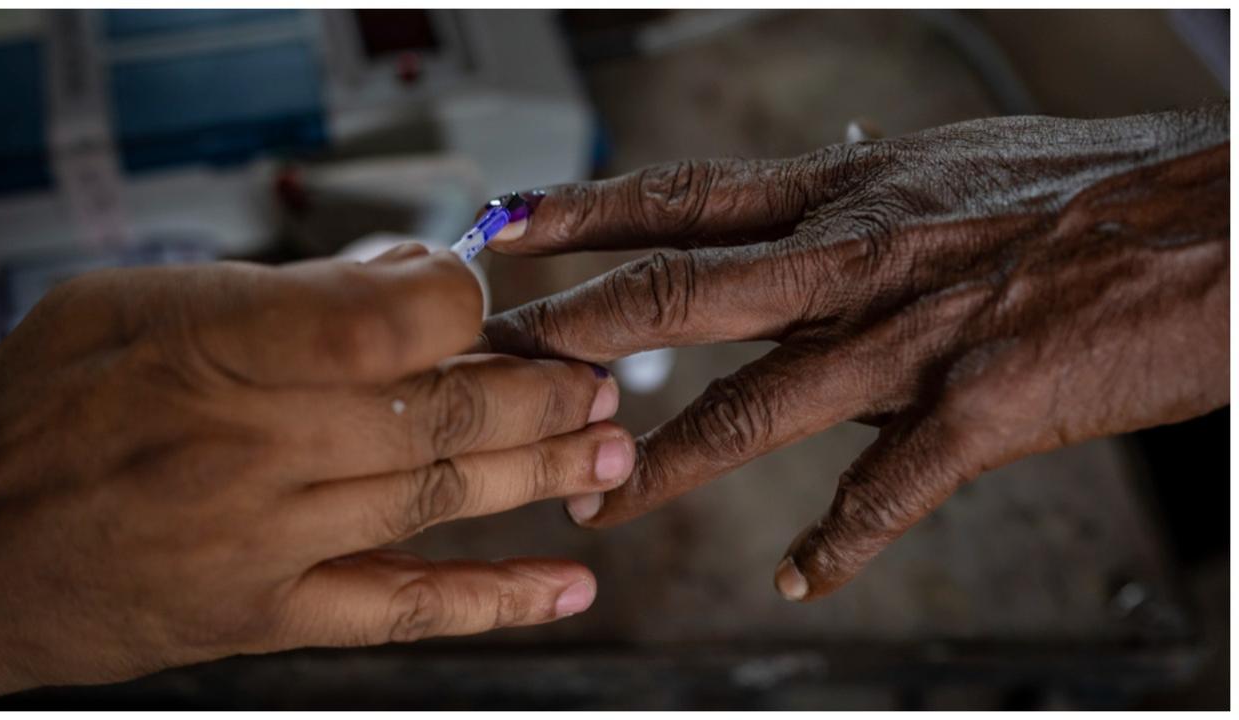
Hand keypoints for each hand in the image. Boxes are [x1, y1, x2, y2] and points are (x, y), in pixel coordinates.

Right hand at [0, 245, 633, 698]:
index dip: (461, 300)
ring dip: (544, 470)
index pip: (390, 314)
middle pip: (441, 409)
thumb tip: (406, 272)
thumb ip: (276, 287)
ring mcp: (269, 539)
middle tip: (599, 376)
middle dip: (540, 389)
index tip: (483, 299)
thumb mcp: (129, 301)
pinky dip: (494, 598)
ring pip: (440, 496)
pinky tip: (570, 586)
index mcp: (217, 347)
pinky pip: (403, 611)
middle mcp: (253, 445)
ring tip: (614, 448)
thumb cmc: (41, 412)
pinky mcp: (271, 616)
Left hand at [481, 105, 1228, 601]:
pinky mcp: (990, 405)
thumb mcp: (949, 170)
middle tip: (492, 365)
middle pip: (686, 289)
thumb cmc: (1090, 189)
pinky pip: (894, 488)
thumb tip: (793, 205)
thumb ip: (858, 201)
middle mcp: (864, 253)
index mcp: (852, 192)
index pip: (684, 197)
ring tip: (596, 505)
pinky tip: (799, 575)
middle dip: (576, 330)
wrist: (1227, 214)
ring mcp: (920, 332)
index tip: (500, 233)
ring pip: (761, 399)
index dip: (583, 214)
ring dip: (667, 461)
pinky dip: (842, 539)